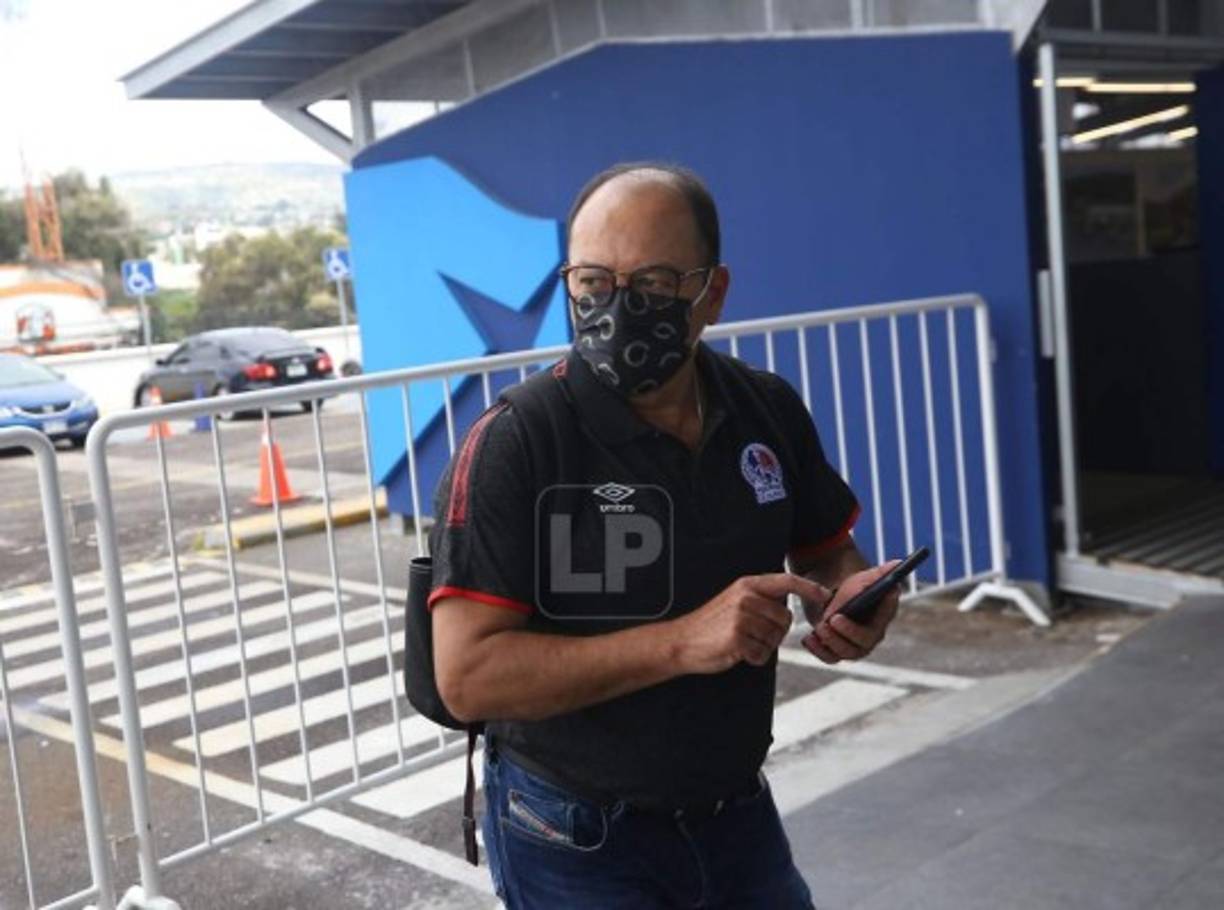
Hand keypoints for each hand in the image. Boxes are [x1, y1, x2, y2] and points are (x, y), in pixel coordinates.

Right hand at [671, 573, 830, 673]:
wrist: (682, 641)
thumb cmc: (711, 625)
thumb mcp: (734, 601)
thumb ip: (760, 600)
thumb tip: (787, 608)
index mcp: (747, 585)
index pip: (786, 581)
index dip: (809, 588)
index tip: (825, 595)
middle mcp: (746, 598)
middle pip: (785, 617)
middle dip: (776, 632)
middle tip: (754, 635)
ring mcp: (742, 617)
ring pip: (775, 638)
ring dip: (763, 647)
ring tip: (742, 643)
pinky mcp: (737, 638)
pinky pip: (762, 654)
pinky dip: (754, 659)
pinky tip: (737, 653)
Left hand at [801, 561, 900, 664]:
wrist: (832, 591)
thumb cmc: (852, 585)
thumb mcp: (862, 578)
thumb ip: (878, 574)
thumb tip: (897, 564)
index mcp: (883, 616)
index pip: (881, 621)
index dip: (864, 622)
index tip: (841, 615)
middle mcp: (872, 635)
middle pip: (863, 643)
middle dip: (846, 633)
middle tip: (831, 620)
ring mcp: (855, 645)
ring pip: (845, 652)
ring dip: (830, 642)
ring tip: (818, 628)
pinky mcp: (838, 650)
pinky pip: (830, 657)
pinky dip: (818, 651)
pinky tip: (807, 639)